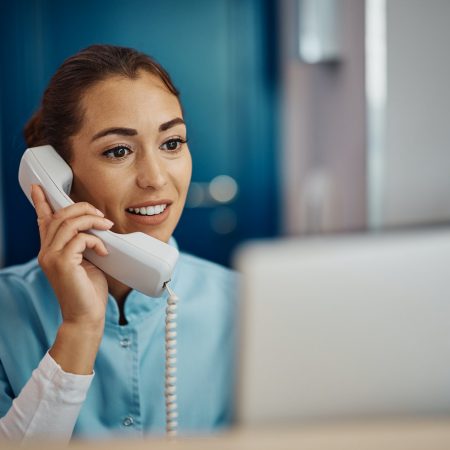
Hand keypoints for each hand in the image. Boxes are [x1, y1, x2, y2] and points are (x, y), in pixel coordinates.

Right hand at [31, 184, 112, 329]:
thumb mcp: (85, 261)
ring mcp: (52, 257)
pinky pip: (80, 238)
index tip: (38, 187)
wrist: (86, 316)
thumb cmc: (88, 291)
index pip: (43, 221)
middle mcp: (46, 252)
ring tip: (106, 226)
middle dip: (82, 208)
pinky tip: (103, 251)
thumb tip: (93, 227)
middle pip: (59, 216)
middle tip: (99, 214)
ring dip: (92, 220)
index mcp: (50, 251)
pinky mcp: (62, 263)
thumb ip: (82, 244)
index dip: (41, 203)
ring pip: (69, 223)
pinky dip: (96, 240)